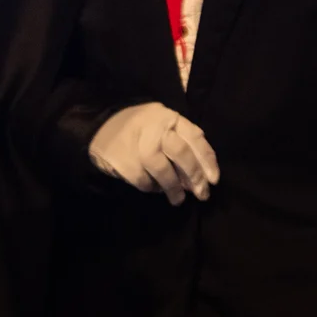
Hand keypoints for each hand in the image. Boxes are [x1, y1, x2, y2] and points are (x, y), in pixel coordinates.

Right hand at [88, 102, 219, 204]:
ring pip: (163, 170)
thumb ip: (182, 146)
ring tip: (178, 199)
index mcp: (168, 117)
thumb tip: (199, 178)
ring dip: (174, 188)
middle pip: (181, 153)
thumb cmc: (141, 130)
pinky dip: (153, 188)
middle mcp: (154, 127)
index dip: (207, 160)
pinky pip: (145, 181)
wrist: (101, 129)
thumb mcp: (163, 128)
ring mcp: (138, 144)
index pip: (194, 137)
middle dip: (194, 176)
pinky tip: (155, 188)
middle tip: (202, 194)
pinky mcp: (125, 161)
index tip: (214, 180)